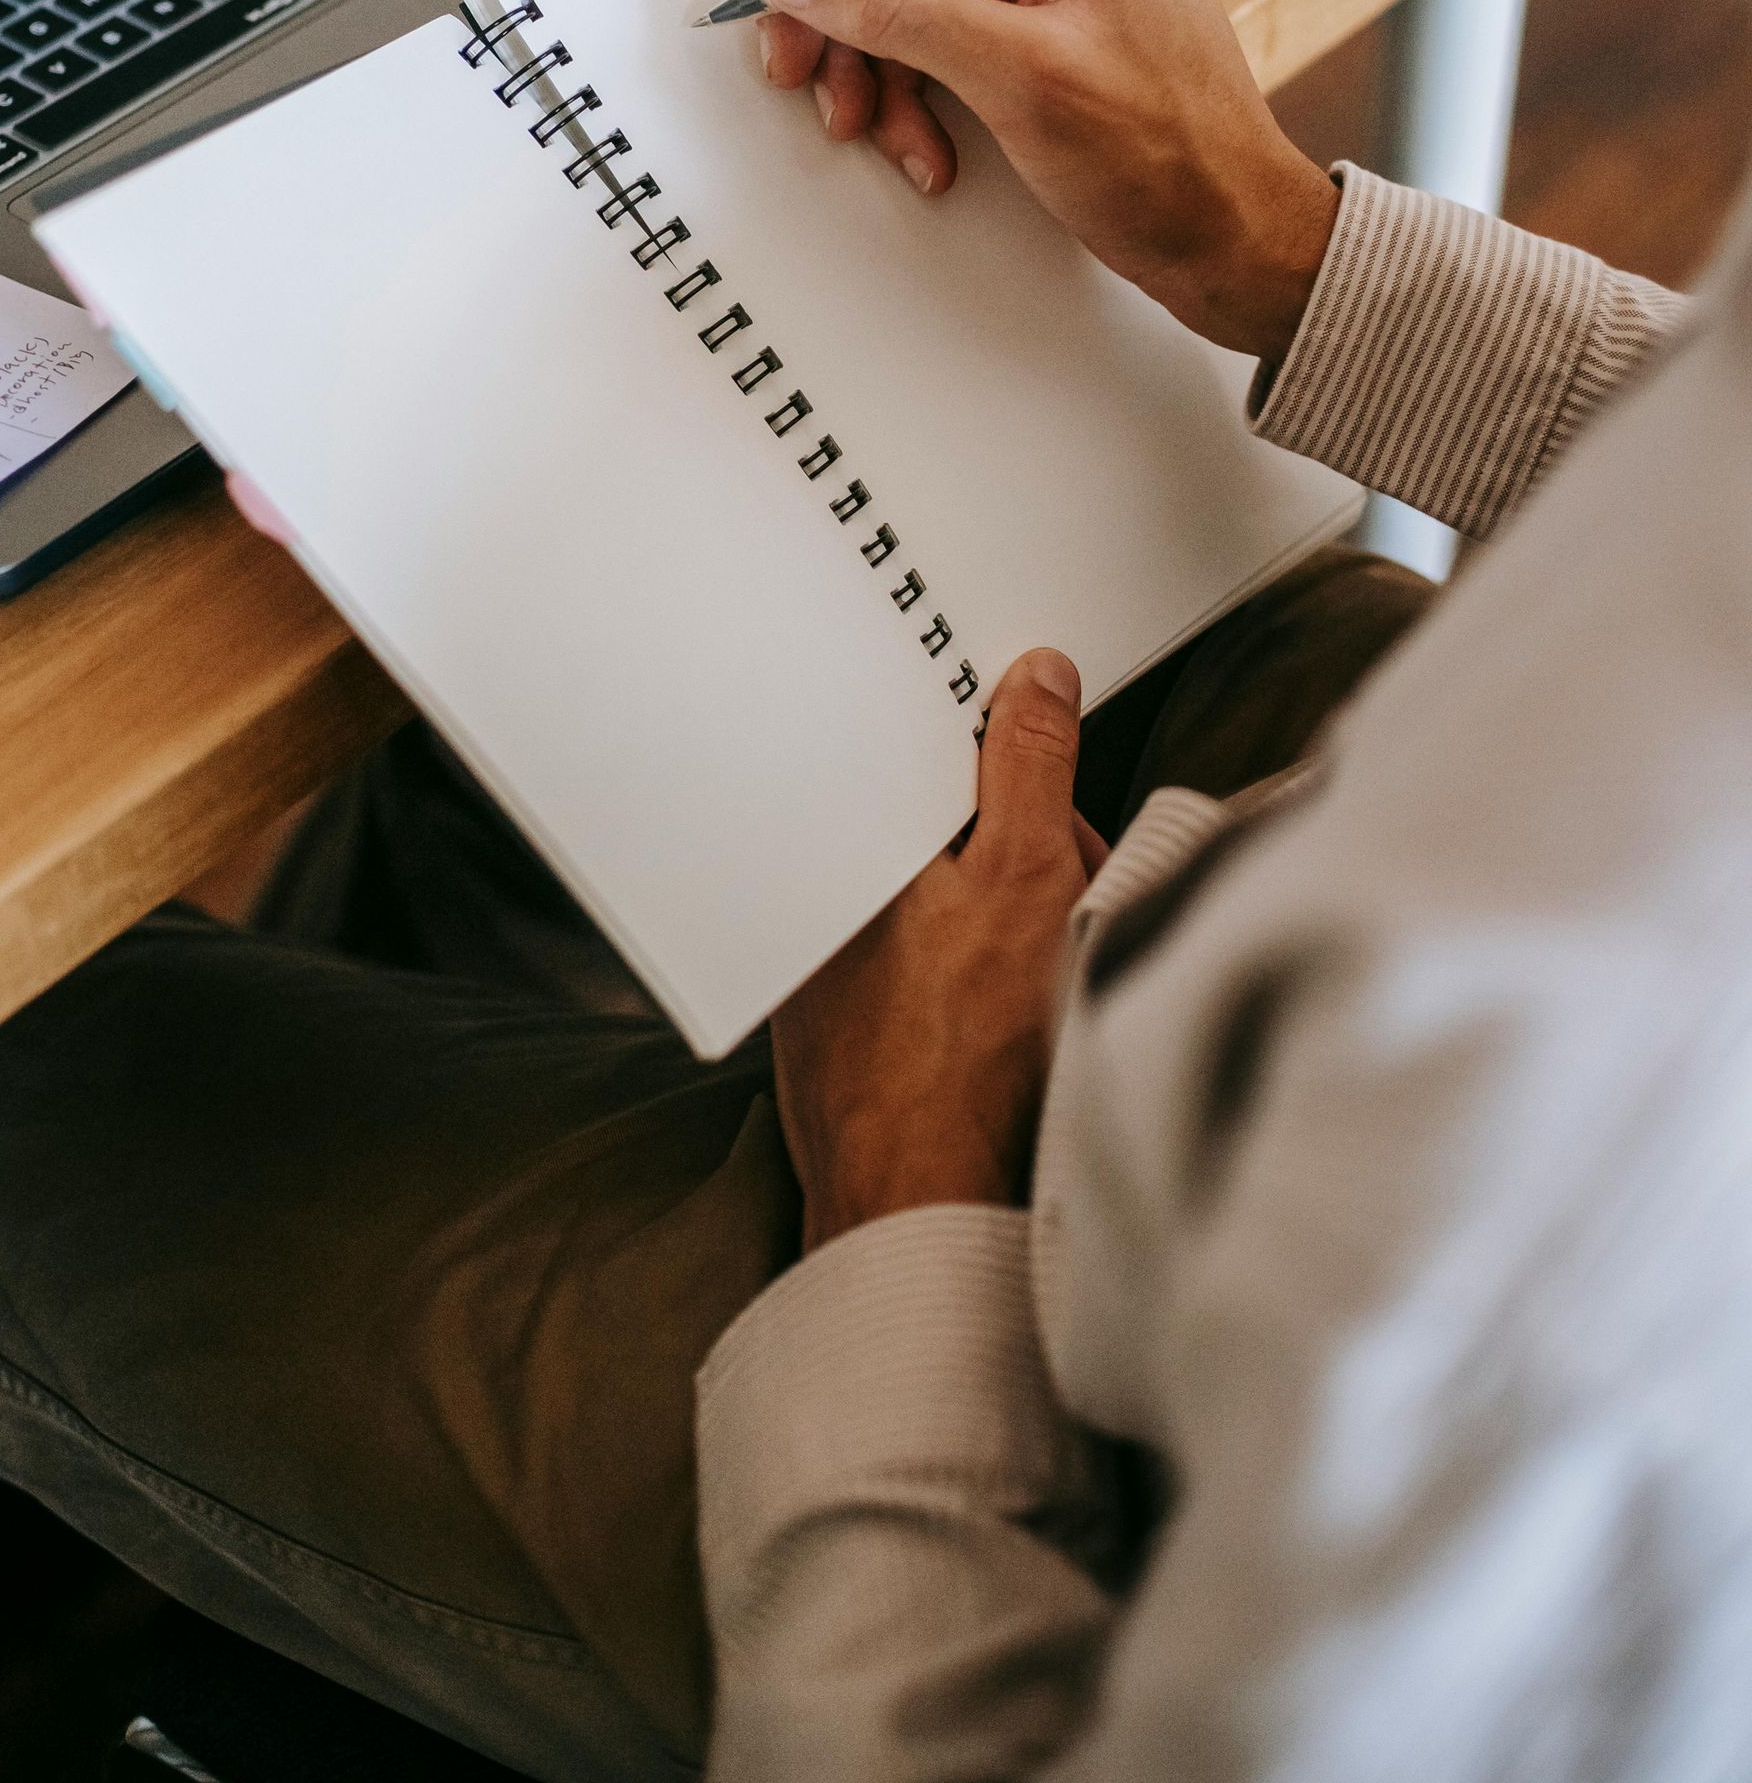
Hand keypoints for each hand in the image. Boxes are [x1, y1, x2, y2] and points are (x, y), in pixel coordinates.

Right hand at [750, 0, 1338, 362]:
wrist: (1230, 236)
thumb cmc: (1174, 152)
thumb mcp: (1021, 75)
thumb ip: (900, 10)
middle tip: (792, 53)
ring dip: (858, 51)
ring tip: (860, 117)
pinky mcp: (1017, 18)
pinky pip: (919, 28)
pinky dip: (899, 87)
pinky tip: (918, 143)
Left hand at [773, 649, 1105, 1252]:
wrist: (920, 1210)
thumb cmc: (968, 1055)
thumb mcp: (1027, 876)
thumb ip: (1029, 765)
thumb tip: (1036, 677)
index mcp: (853, 842)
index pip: (932, 763)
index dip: (1011, 771)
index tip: (1052, 800)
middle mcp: (819, 898)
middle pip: (941, 834)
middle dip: (1020, 852)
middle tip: (1070, 900)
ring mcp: (819, 970)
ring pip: (931, 904)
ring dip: (994, 919)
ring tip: (1040, 978)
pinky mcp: (831, 1031)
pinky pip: (907, 974)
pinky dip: (955, 981)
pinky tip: (996, 1026)